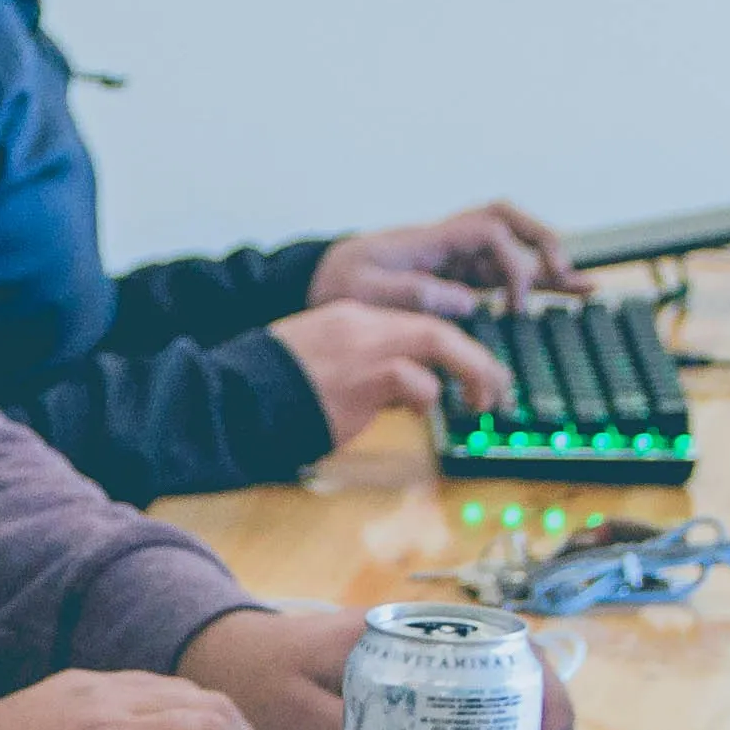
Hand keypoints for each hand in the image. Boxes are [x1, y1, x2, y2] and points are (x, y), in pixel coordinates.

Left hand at [180, 601, 574, 729]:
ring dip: (516, 725)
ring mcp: (411, 660)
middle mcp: (414, 640)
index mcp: (398, 635)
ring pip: (490, 684)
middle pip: (508, 663)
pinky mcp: (400, 683)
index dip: (538, 695)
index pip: (497, 647)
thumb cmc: (253, 675)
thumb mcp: (294, 714)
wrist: (218, 655)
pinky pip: (459, 700)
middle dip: (541, 714)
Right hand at [267, 301, 508, 444]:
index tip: (471, 371)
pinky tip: (420, 411)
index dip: (452, 348)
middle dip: (477, 359)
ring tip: (481, 402)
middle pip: (437, 328)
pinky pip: (415, 382)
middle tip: (496, 390)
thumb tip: (408, 390)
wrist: (233, 397)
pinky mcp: (361, 380)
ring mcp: (362, 349)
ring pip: (436, 342)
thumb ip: (365, 367)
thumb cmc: (272, 390)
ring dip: (469, 373)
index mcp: (350, 317)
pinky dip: (427, 396)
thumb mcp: (322, 362)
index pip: (415, 323)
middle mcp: (361, 325)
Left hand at [311, 201, 568, 313]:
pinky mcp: (454, 277)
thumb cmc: (336, 283)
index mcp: (430, 240)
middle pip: (508, 221)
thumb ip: (417, 293)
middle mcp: (448, 243)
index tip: (511, 307)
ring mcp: (453, 259)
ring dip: (546, 264)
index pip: (488, 233)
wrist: (314, 281)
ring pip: (512, 249)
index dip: (510, 264)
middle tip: (563, 273)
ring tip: (586, 286)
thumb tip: (467, 301)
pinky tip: (560, 292)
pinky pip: (500, 274)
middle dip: (541, 241)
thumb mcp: (367, 291)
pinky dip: (531, 283)